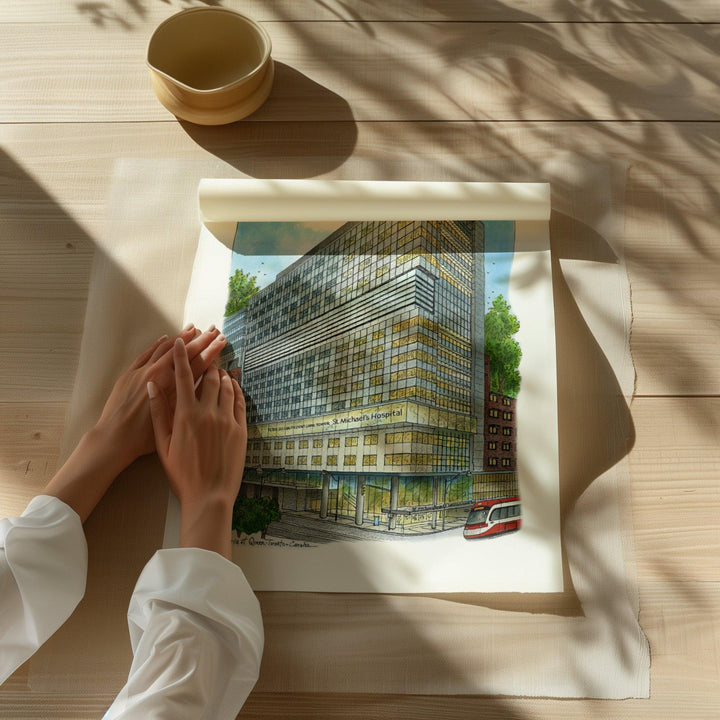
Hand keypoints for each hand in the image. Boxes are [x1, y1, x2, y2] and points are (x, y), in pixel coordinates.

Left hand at [96, 325, 226, 468]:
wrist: (114, 438)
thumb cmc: (144, 437)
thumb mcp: (173, 420)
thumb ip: (187, 399)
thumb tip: (203, 384)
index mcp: (172, 387)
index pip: (197, 363)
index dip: (211, 351)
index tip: (221, 341)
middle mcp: (158, 374)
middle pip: (184, 352)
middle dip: (201, 339)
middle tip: (214, 329)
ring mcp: (142, 371)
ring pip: (165, 348)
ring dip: (181, 337)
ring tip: (193, 328)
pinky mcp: (129, 374)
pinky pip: (146, 353)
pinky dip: (158, 344)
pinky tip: (166, 338)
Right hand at [148, 338, 246, 558]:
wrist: (209, 496)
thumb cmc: (182, 474)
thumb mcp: (163, 445)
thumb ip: (158, 413)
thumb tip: (152, 386)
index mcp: (186, 415)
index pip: (183, 377)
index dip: (182, 356)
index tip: (180, 341)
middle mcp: (208, 412)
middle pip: (210, 377)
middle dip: (206, 360)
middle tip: (206, 351)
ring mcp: (227, 420)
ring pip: (227, 386)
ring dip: (222, 373)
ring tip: (218, 367)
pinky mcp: (241, 429)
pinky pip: (239, 402)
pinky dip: (236, 389)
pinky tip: (233, 385)